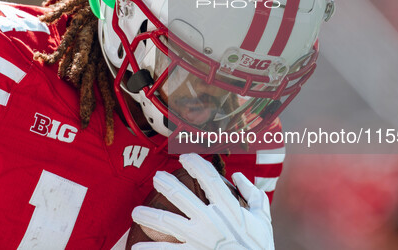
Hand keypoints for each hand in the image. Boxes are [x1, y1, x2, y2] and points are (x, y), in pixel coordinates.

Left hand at [131, 153, 273, 248]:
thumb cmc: (259, 246)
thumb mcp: (263, 219)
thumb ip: (253, 195)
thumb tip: (238, 176)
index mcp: (229, 208)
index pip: (209, 178)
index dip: (195, 163)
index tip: (185, 156)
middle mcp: (211, 220)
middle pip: (181, 196)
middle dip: (165, 184)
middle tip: (157, 177)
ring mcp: (200, 238)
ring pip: (167, 222)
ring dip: (148, 215)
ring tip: (135, 212)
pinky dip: (151, 249)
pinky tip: (137, 247)